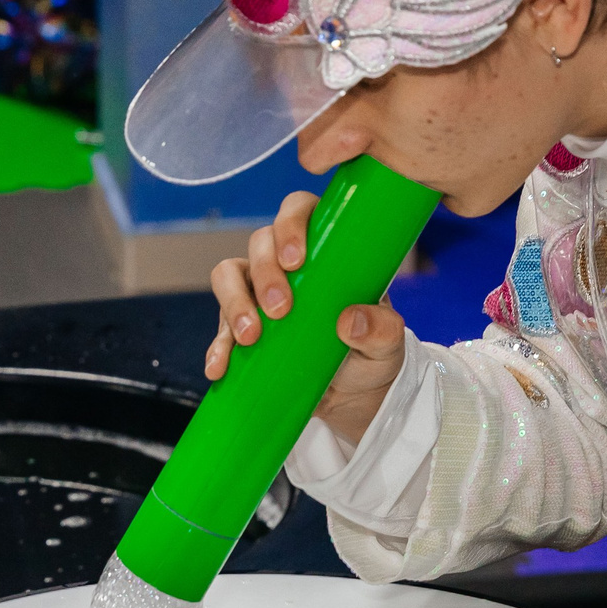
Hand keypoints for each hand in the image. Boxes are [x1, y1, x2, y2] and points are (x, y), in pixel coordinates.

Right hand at [208, 192, 411, 444]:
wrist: (352, 396)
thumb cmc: (372, 353)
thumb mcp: (387, 344)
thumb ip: (382, 331)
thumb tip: (350, 320)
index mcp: (324, 247)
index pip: (299, 211)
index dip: (291, 225)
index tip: (296, 261)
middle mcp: (285, 264)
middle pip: (259, 243)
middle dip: (264, 272)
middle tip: (280, 309)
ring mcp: (257, 293)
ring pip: (228, 275)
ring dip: (233, 302)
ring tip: (250, 337)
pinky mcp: (241, 327)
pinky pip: (220, 327)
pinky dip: (218, 347)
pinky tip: (221, 367)